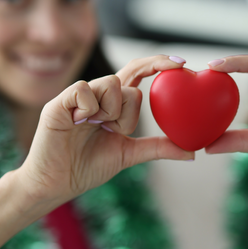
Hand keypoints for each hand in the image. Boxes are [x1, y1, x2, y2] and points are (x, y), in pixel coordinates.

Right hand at [16, 56, 193, 210]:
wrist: (55, 184)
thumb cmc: (86, 167)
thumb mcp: (129, 154)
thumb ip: (158, 148)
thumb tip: (192, 152)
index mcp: (112, 104)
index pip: (137, 74)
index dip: (158, 64)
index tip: (182, 63)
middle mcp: (96, 96)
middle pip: (127, 83)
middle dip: (128, 111)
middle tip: (113, 129)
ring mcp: (77, 97)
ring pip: (110, 83)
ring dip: (109, 112)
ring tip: (93, 129)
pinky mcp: (59, 101)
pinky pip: (85, 89)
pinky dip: (88, 107)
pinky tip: (78, 123)